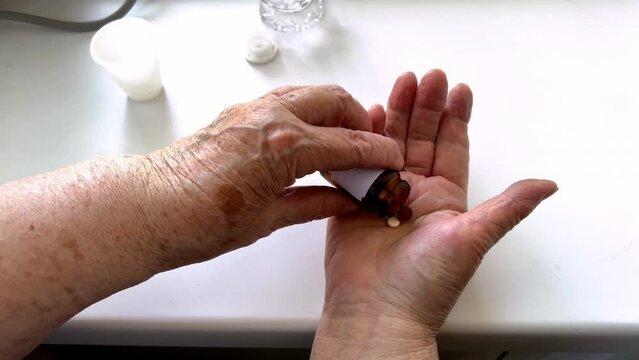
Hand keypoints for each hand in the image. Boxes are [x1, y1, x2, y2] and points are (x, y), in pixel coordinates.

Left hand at [141, 85, 403, 269]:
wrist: (151, 207)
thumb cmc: (201, 218)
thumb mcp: (270, 218)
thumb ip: (316, 203)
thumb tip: (346, 200)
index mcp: (287, 145)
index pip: (349, 143)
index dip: (378, 153)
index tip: (391, 161)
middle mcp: (273, 117)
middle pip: (336, 101)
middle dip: (360, 121)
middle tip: (368, 148)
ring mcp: (254, 110)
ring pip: (311, 94)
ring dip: (333, 112)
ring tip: (340, 144)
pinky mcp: (239, 113)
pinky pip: (286, 101)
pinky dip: (307, 114)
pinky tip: (307, 141)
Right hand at [311, 70, 556, 358]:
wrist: (376, 310)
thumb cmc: (424, 284)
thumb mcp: (473, 239)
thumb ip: (507, 207)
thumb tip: (546, 186)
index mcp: (444, 201)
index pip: (452, 149)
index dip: (457, 119)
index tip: (459, 90)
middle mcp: (414, 195)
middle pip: (420, 140)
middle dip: (426, 108)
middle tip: (429, 77)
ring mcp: (381, 197)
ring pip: (390, 146)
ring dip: (396, 115)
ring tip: (402, 85)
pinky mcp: (352, 203)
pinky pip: (357, 164)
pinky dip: (361, 140)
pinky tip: (367, 116)